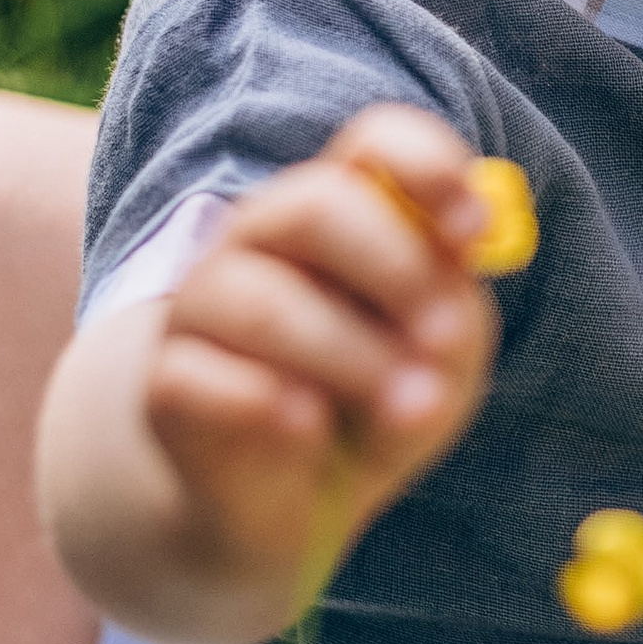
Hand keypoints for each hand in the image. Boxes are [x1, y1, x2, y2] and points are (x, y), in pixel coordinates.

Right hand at [142, 104, 504, 626]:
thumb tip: (447, 313)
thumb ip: (452, 322)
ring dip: (352, 357)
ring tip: (408, 409)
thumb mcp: (442, 364)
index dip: (427, 169)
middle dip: (396, 271)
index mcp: (344, 207)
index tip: (474, 233)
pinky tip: (311, 432)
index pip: (374, 143)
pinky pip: (202, 377)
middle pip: (314, 205)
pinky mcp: (168, 380)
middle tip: (446, 340)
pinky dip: (268, 406)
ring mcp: (205, 301)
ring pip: (263, 301)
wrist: (295, 500)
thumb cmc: (379, 400)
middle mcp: (264, 234)